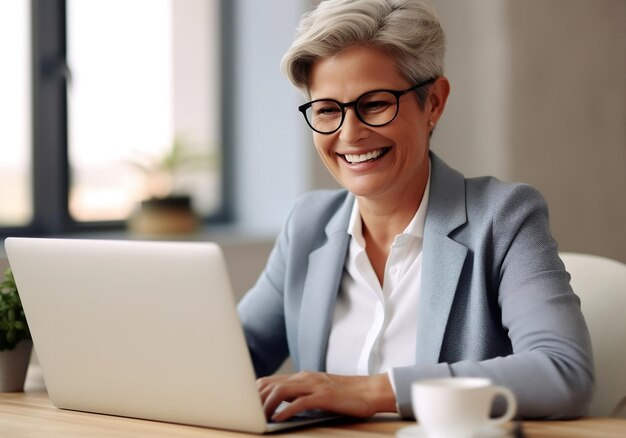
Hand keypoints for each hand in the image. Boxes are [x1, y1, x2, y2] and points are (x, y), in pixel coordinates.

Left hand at [257, 371, 396, 421]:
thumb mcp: (318, 391)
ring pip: (281, 391)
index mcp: (302, 377)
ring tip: (259, 418)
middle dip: (255, 400)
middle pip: (271, 384)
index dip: (254, 393)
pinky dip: (286, 411)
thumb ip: (301, 395)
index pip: (270, 381)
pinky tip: (278, 419)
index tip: (245, 406)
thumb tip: (280, 407)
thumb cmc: (345, 395)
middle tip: (247, 414)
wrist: (370, 391)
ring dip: (267, 406)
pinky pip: (300, 402)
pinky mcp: (324, 396)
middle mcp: (305, 378)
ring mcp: (315, 385)